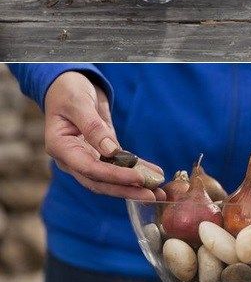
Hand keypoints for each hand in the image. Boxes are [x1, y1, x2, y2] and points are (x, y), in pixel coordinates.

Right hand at [44, 71, 162, 198]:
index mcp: (61, 148)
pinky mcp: (101, 154)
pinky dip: (137, 171)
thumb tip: (110, 150)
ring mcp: (87, 159)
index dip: (114, 176)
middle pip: (100, 182)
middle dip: (127, 190)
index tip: (137, 179)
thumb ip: (93, 127)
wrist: (65, 85)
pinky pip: (119, 166)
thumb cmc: (67, 91)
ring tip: (159, 192)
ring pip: (110, 180)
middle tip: (152, 196)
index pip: (89, 169)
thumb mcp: (78, 103)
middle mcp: (73, 160)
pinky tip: (155, 174)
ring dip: (134, 187)